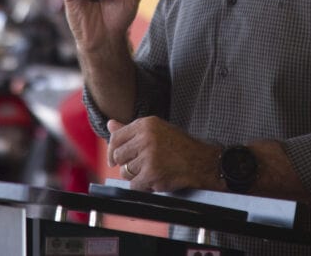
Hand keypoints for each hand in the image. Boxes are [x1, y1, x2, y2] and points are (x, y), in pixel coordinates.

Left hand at [107, 117, 221, 192]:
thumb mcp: (156, 130)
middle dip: (126, 164)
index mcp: (146, 124)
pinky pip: (134, 185)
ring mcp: (148, 156)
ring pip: (125, 172)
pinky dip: (143, 186)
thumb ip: (131, 129)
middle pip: (118, 156)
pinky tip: (155, 179)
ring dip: (136, 176)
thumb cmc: (179, 146)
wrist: (201, 161)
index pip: (115, 137)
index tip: (115, 159)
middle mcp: (146, 137)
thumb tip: (109, 124)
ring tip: (152, 171)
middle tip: (141, 165)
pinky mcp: (152, 173)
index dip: (112, 151)